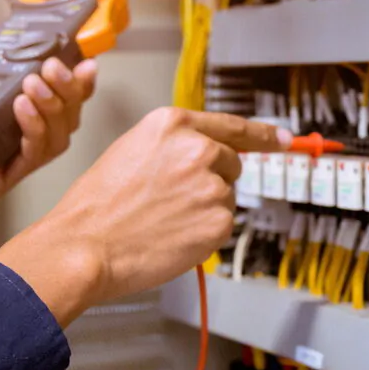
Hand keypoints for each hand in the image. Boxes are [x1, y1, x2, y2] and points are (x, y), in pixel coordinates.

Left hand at [0, 34, 98, 217]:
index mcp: (4, 110)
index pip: (54, 95)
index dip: (74, 78)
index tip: (80, 58)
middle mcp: (13, 133)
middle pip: (67, 114)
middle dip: (69, 87)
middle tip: (54, 67)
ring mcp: (10, 156)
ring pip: (59, 135)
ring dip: (54, 105)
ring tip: (35, 84)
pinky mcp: (2, 177)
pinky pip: (34, 156)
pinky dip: (35, 129)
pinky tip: (23, 107)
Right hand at [0, 108, 292, 324]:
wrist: (84, 245)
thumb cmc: (97, 206)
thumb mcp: (133, 151)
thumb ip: (174, 147)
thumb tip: (208, 157)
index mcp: (173, 124)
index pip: (231, 126)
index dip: (262, 135)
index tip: (284, 139)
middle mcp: (198, 149)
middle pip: (231, 166)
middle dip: (212, 183)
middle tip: (172, 202)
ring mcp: (212, 185)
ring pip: (226, 198)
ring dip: (204, 211)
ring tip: (162, 220)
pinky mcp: (219, 220)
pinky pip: (223, 226)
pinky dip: (204, 235)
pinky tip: (172, 237)